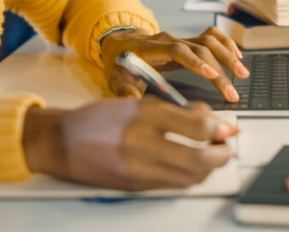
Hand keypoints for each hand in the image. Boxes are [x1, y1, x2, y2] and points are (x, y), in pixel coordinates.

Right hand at [22, 97, 236, 191]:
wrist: (60, 143)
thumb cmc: (98, 119)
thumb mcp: (139, 102)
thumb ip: (176, 110)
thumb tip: (210, 119)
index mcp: (144, 114)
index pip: (196, 125)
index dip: (220, 128)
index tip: (228, 128)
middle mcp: (142, 143)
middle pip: (199, 158)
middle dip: (221, 155)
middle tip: (227, 148)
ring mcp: (138, 169)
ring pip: (190, 176)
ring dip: (208, 169)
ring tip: (213, 158)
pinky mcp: (134, 186)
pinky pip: (173, 185)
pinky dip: (189, 177)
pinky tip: (191, 168)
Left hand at [100, 27, 248, 102]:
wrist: (120, 44)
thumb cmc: (119, 64)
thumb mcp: (115, 79)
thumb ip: (124, 90)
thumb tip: (133, 100)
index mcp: (150, 49)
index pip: (177, 50)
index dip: (195, 62)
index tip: (211, 75)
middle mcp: (169, 40)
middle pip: (200, 47)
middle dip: (219, 68)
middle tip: (232, 92)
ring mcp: (180, 39)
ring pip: (209, 40)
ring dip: (228, 55)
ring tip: (242, 73)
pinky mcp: (188, 42)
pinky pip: (211, 37)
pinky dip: (225, 44)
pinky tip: (237, 57)